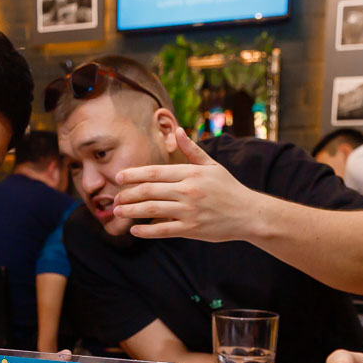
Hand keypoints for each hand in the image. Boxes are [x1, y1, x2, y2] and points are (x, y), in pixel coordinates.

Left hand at [113, 127, 261, 241]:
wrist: (248, 214)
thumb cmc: (228, 188)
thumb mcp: (212, 165)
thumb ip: (192, 150)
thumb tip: (178, 130)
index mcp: (191, 173)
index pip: (155, 172)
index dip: (134, 174)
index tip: (119, 177)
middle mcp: (188, 191)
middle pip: (149, 191)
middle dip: (128, 194)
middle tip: (114, 198)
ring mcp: (189, 211)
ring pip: (152, 210)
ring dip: (132, 211)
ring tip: (118, 211)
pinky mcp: (192, 230)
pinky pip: (164, 230)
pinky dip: (146, 231)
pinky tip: (134, 230)